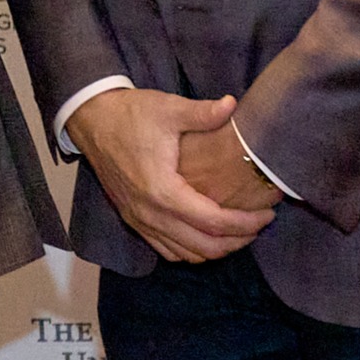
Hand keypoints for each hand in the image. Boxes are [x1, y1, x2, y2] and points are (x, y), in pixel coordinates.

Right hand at [65, 89, 276, 262]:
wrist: (91, 120)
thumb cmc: (130, 114)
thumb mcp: (168, 108)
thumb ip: (203, 113)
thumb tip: (233, 104)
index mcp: (162, 190)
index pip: (214, 222)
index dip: (246, 223)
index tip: (268, 214)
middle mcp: (149, 213)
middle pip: (204, 247)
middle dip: (238, 241)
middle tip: (259, 225)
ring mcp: (138, 219)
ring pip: (186, 254)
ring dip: (216, 249)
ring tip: (238, 231)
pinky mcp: (132, 219)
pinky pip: (167, 250)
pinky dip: (191, 250)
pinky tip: (206, 234)